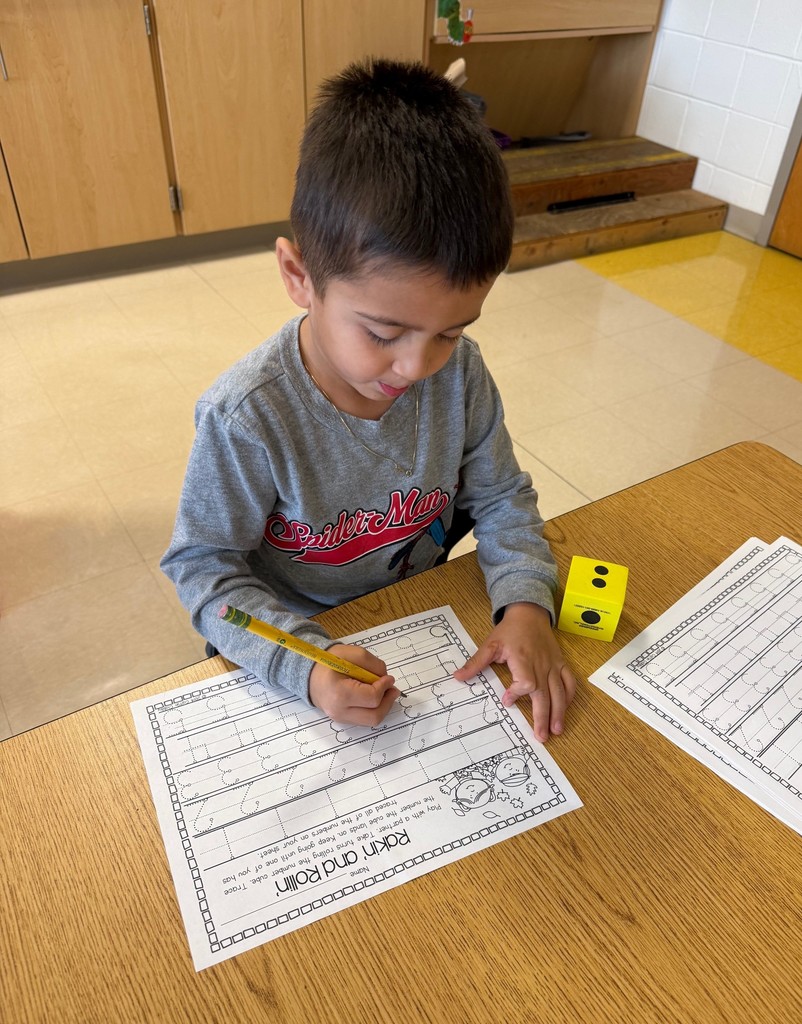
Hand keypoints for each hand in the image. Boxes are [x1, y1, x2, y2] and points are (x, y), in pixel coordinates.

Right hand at [309, 644, 399, 725]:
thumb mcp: (351, 653)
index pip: (372, 697)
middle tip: (393, 689)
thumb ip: (372, 663)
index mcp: (339, 694)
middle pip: (374, 716)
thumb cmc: (329, 662)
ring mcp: (340, 718)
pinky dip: (374, 709)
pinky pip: (364, 719)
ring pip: (371, 720)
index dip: (384, 687)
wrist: (309, 674)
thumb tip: (386, 678)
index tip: (389, 678)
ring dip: (383, 707)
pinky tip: (374, 697)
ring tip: (385, 692)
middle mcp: (339, 711)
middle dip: (388, 702)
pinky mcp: (343, 720)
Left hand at [453, 603, 575, 741]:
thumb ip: (476, 662)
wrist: (529, 613)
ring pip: (559, 692)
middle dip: (543, 716)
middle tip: (541, 736)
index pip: (526, 682)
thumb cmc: (510, 630)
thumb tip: (458, 677)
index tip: (506, 700)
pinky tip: (565, 709)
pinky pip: (569, 681)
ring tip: (556, 730)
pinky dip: (569, 696)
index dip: (517, 694)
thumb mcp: (490, 644)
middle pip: (545, 694)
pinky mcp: (560, 663)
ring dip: (559, 712)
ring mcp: (553, 665)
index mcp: (523, 659)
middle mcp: (541, 664)